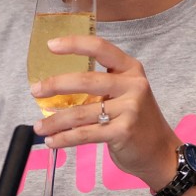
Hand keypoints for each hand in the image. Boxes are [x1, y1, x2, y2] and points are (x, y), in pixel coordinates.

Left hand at [30, 35, 181, 189]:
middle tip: (35, 91)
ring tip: (39, 126)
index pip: (100, 48)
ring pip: (82, 112)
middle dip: (55, 85)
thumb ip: (101, 85)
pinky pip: (86, 134)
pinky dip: (65, 138)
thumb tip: (58, 87)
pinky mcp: (123, 131)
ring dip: (55, 120)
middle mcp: (133, 85)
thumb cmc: (137, 119)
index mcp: (130, 68)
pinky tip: (53, 141)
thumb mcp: (126, 93)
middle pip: (86, 80)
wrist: (160, 151)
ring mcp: (130, 109)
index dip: (74, 44)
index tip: (51, 46)